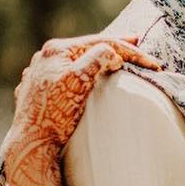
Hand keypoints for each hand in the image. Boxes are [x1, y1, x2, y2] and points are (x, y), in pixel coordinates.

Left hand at [3, 35, 161, 185]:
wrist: (31, 143)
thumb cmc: (56, 114)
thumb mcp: (79, 82)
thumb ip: (97, 60)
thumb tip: (112, 53)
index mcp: (57, 50)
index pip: (101, 44)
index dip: (129, 51)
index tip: (153, 64)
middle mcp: (45, 57)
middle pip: (87, 48)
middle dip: (113, 47)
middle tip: (135, 42)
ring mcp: (40, 73)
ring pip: (76, 60)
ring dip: (97, 59)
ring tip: (114, 57)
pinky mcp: (39, 90)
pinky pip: (67, 74)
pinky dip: (83, 72)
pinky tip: (87, 75)